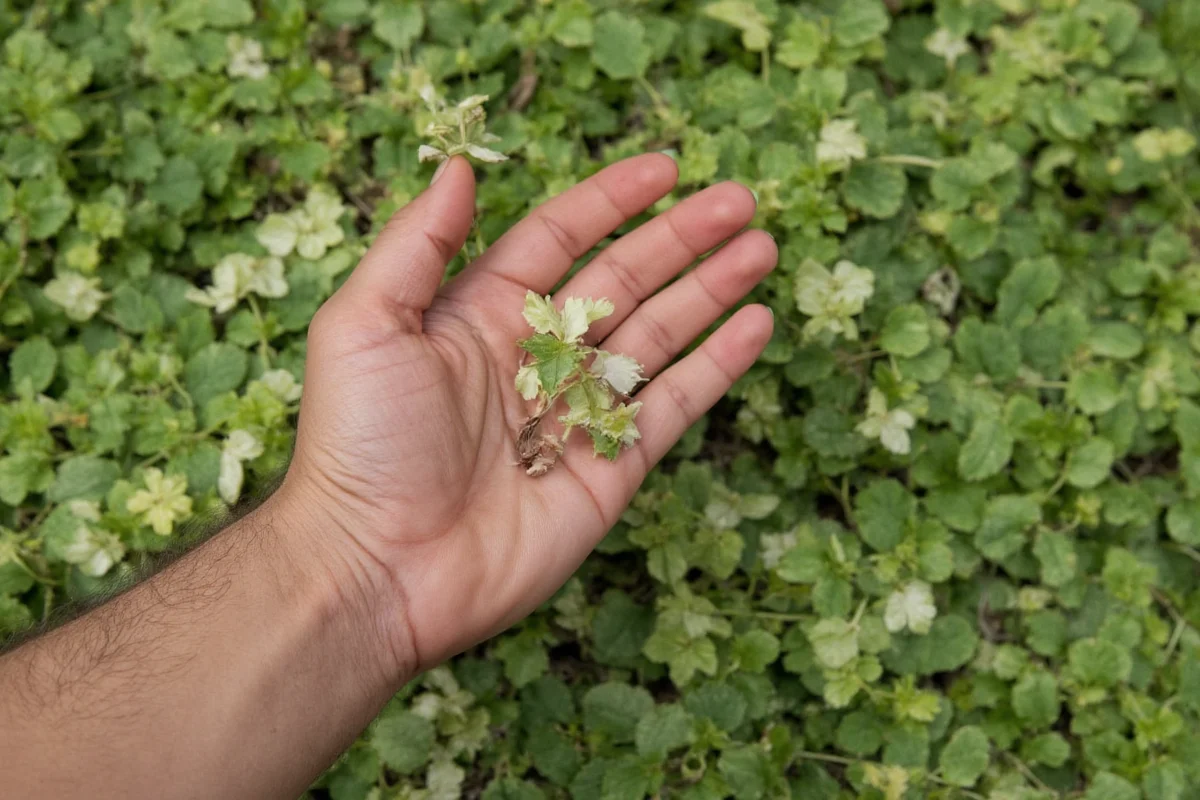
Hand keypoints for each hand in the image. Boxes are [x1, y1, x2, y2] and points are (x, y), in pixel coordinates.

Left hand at [279, 153, 776, 677]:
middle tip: (739, 200)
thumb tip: (459, 165)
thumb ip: (418, 243)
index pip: (560, 239)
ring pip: (659, 335)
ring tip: (761, 248)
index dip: (612, 200)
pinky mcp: (610, 467)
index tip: (665, 168)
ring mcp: (578, 413)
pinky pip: (673, 406)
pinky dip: (716, 365)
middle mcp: (537, 357)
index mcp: (481, 314)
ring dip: (711, 289)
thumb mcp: (365, 325)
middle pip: (625, 279)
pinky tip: (753, 324)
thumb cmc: (359, 446)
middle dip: (682, 238)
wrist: (380, 569)